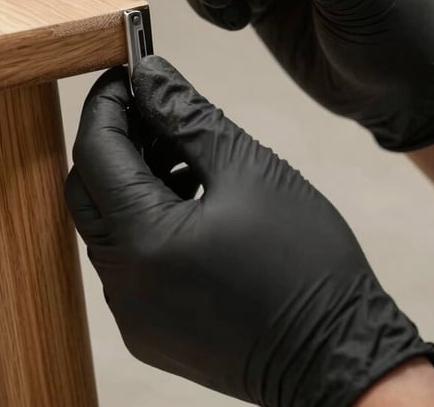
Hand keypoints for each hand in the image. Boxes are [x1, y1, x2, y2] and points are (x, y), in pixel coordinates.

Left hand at [66, 56, 433, 406]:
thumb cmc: (306, 265)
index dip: (105, 104)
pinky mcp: (150, 328)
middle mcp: (124, 285)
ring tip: (180, 151)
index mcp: (143, 242)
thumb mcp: (247, 170)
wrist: (343, 359)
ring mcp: (133, 313)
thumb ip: (187, 115)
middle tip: (150, 108)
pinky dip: (144, 219)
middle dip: (115, 140)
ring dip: (132, 180)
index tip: (125, 74)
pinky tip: (186, 196)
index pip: (95, 153)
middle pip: (90, 190)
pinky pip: (128, 259)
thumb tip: (151, 75)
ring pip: (108, 224)